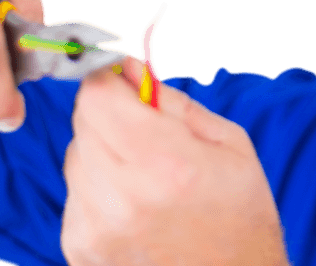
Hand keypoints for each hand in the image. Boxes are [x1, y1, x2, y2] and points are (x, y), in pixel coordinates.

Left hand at [62, 54, 289, 265]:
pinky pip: (75, 192)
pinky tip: (134, 204)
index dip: (111, 79)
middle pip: (83, 122)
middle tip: (146, 130)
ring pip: (75, 156)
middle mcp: (121, 198)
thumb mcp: (228, 143)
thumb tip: (131, 67)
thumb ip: (172, 101)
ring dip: (102, 151)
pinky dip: (97, 187)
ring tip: (145, 175)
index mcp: (166, 164)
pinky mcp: (80, 249)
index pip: (99, 95)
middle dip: (110, 112)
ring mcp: (94, 229)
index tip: (128, 81)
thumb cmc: (241, 216)